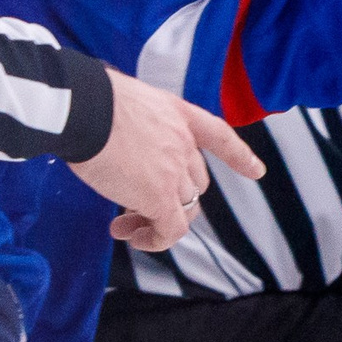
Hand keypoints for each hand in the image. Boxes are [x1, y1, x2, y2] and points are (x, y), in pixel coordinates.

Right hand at [68, 68, 263, 252]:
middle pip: (193, 181)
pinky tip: (136, 238)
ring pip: (181, 206)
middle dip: (170, 197)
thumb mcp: (125, 102)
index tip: (256, 172)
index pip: (219, 136)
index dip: (239, 157)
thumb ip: (136, 126)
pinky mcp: (160, 197)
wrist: (85, 109)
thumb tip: (121, 148)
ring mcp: (175, 170)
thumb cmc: (89, 101)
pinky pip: (170, 229)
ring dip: (155, 220)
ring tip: (124, 226)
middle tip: (134, 207)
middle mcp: (184, 143)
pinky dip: (157, 239)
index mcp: (178, 114)